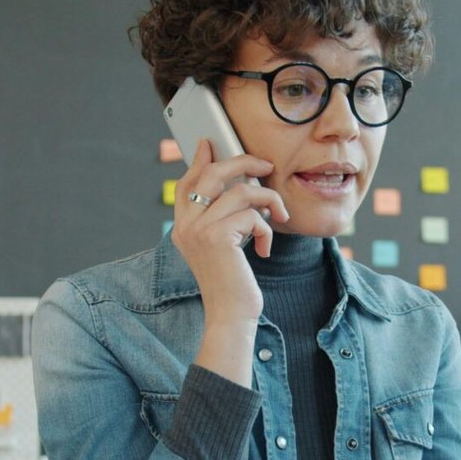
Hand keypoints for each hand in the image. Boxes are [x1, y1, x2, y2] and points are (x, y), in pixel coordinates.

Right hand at [170, 139, 288, 385]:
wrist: (231, 316)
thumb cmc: (232, 284)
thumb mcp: (223, 248)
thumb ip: (222, 219)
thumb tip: (240, 186)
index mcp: (182, 228)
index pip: (187, 184)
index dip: (199, 160)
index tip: (211, 143)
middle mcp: (185, 227)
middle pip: (211, 175)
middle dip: (243, 163)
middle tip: (266, 165)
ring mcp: (199, 231)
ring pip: (240, 192)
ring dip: (268, 200)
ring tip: (278, 215)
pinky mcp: (218, 238)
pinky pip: (251, 215)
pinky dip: (266, 229)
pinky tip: (265, 248)